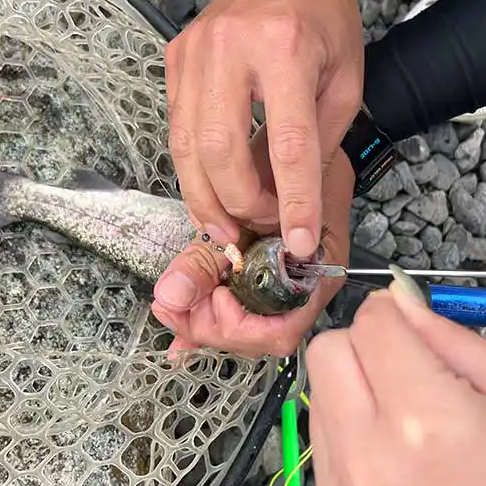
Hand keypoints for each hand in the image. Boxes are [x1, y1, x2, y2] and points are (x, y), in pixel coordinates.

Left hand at [151, 131, 354, 357]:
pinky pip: (247, 311)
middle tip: (175, 308)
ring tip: (175, 306)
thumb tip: (170, 297)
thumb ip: (205, 258)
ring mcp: (294, 287)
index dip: (236, 326)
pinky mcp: (276, 280)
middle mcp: (309, 290)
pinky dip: (212, 314)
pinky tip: (186, 312)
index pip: (278, 331)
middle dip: (213, 328)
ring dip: (209, 322)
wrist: (306, 145)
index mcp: (314, 274)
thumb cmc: (283, 169)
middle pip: (262, 340)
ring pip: (252, 331)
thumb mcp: (239, 212)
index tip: (210, 298)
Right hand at [164, 0, 362, 258]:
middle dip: (240, 204)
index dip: (294, 202)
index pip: (289, 143)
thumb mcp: (344, 83)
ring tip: (226, 229)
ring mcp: (195, 54)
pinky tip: (209, 194)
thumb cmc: (323, 23)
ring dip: (206, 199)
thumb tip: (291, 204)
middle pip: (222, 151)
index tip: (299, 242)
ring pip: (188, 147)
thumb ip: (318, 143)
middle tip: (258, 228)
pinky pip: (177, 132)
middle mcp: (231, 48)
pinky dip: (192, 172)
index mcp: (286, 49)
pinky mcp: (176, 62)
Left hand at [306, 272, 485, 485]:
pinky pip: (325, 437)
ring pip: (322, 392)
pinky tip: (398, 442)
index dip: (395, 308)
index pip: (372, 323)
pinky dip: (354, 424)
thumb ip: (457, 339)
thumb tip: (408, 302)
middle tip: (408, 360)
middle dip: (366, 340)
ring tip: (412, 412)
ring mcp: (345, 483)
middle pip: (329, 350)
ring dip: (358, 383)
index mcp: (424, 417)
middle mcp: (368, 453)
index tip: (412, 316)